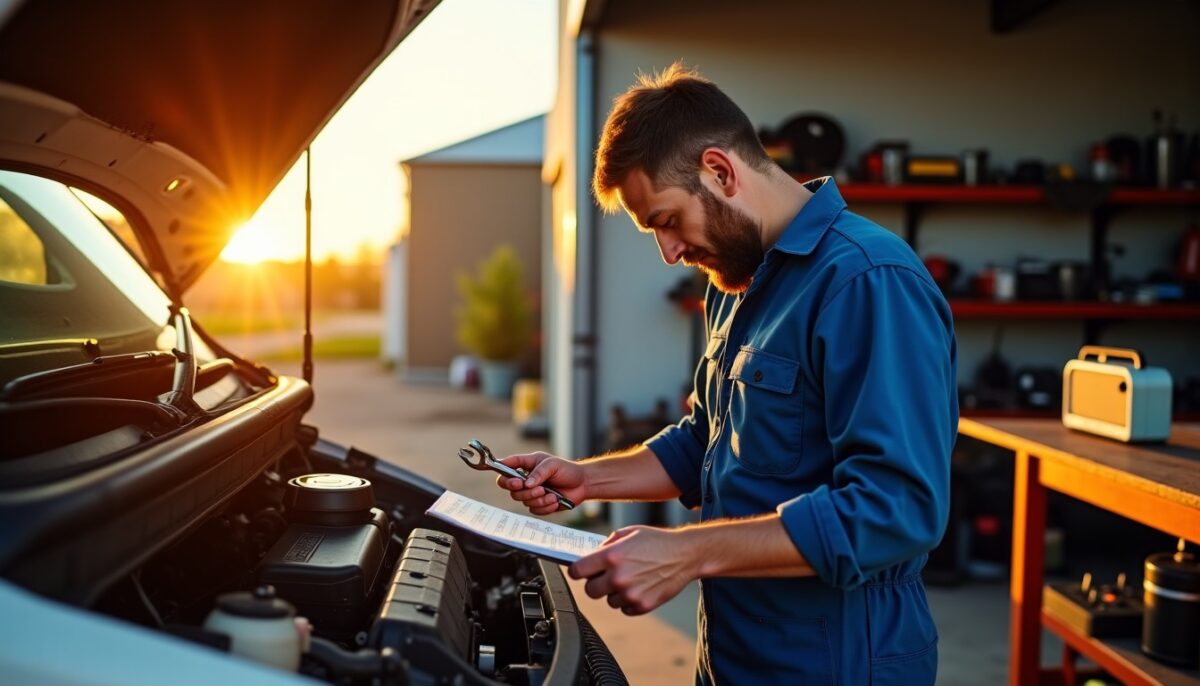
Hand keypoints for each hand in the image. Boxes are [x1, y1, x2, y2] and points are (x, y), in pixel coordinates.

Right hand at [495, 452, 587, 514]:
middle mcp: (526, 480)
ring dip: (538, 499)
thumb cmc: (567, 470)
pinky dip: (545, 506)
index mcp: (526, 465)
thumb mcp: (552, 465)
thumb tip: (526, 484)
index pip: (507, 468)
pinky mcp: (539, 505)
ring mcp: (531, 493)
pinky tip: (555, 500)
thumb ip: (538, 472)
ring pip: (523, 501)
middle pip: (512, 490)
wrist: (582, 484)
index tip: (513, 479)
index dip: (503, 472)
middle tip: (539, 489)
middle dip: (525, 491)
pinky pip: (534, 510)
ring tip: (552, 494)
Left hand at [568, 526, 697, 614]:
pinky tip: (640, 587)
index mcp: (611, 556)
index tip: (580, 571)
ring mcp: (630, 593)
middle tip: (606, 577)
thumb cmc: (656, 541)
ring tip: (630, 579)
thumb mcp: (628, 533)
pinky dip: (629, 601)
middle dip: (595, 583)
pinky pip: (624, 609)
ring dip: (615, 593)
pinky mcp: (642, 605)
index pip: (577, 570)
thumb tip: (591, 557)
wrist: (684, 555)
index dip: (577, 571)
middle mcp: (618, 576)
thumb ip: (606, 545)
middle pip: (590, 591)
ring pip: (608, 601)